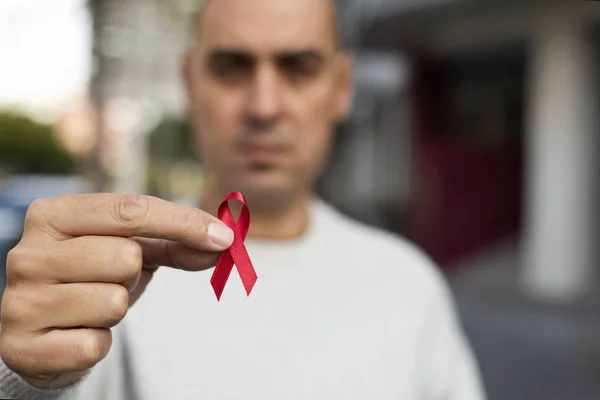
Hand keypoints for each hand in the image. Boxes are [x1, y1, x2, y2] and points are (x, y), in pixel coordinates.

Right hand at [0, 194, 232, 388]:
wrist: (41, 331)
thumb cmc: (92, 277)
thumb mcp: (132, 248)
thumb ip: (177, 241)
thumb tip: (223, 242)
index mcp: (52, 214)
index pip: (130, 209)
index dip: (183, 222)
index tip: (224, 236)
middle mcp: (27, 252)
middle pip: (125, 256)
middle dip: (132, 273)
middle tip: (111, 279)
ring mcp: (20, 300)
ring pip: (113, 302)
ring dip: (115, 308)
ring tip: (90, 306)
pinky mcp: (22, 347)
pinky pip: (94, 344)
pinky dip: (97, 342)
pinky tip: (76, 333)